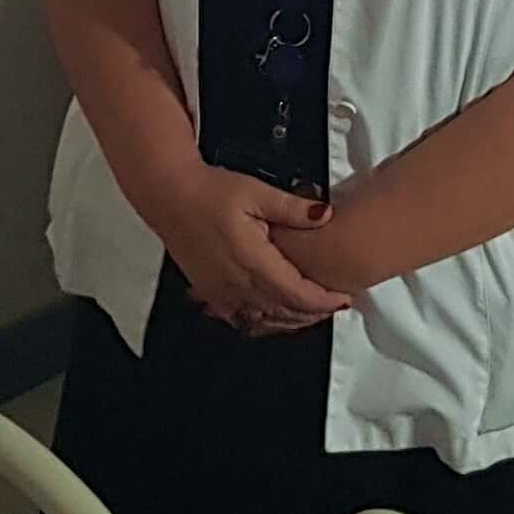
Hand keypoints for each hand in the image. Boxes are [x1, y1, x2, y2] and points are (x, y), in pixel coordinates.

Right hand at [133, 164, 351, 335]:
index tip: (343, 297)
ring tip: (314, 311)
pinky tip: (277, 315)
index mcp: (252, 260)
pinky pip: (243, 319)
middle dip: (314, 313)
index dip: (324, 301)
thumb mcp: (257, 193)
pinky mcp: (212, 293)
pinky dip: (265, 321)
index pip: (297, 294)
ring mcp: (222, 292)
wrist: (170, 196)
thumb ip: (293, 208)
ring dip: (292, 320)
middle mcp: (237, 283)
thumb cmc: (208, 192)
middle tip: (335, 305)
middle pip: (285, 312)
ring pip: (265, 320)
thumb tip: (324, 215)